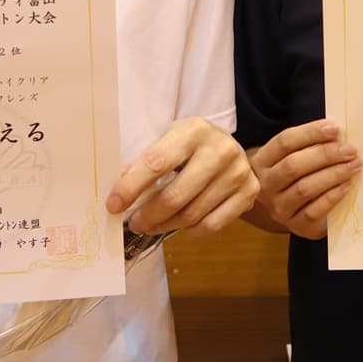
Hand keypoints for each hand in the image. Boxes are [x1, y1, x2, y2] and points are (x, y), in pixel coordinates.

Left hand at [106, 118, 258, 235]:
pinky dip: (190, 231)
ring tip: (152, 225)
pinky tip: (179, 226)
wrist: (229, 146)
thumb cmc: (189, 146)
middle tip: (134, 223)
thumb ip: (145, 163)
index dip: (132, 187)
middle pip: (176, 196)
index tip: (113, 205)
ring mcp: (238, 172)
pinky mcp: (249, 192)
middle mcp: (220, 149)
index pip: (157, 163)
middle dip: (148, 215)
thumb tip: (119, 196)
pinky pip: (212, 225)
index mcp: (194, 130)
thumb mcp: (168, 141)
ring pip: (192, 214)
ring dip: (165, 225)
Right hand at [248, 120, 361, 239]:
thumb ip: (310, 144)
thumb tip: (337, 133)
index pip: (284, 142)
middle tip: (350, 150)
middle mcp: (265, 186)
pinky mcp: (295, 226)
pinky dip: (333, 196)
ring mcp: (278, 208)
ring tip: (354, 165)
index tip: (335, 128)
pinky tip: (347, 185)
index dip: (310, 133)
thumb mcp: (294, 157)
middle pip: (293, 165)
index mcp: (261, 162)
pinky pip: (314, 210)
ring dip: (333, 174)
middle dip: (325, 155)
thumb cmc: (296, 176)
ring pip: (305, 188)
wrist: (292, 210)